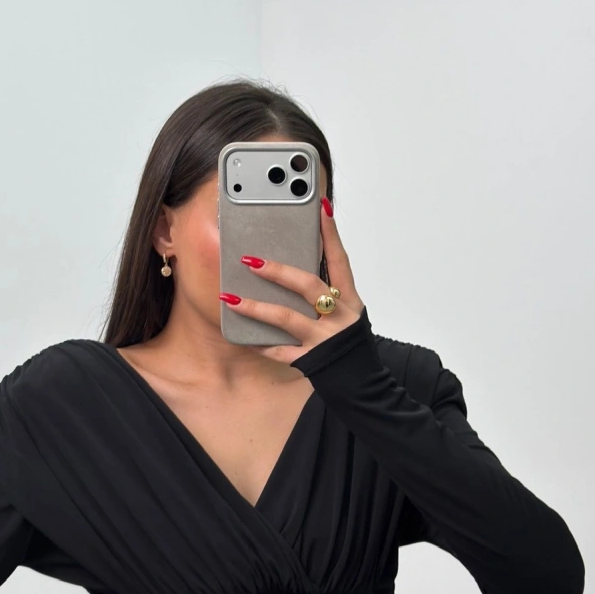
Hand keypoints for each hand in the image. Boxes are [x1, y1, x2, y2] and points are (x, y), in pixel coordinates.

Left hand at [222, 197, 365, 365]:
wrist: (363, 384)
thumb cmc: (351, 344)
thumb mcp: (348, 313)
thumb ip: (329, 291)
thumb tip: (296, 268)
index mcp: (350, 299)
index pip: (340, 259)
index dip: (330, 234)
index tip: (320, 208)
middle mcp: (339, 316)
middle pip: (308, 285)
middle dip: (277, 271)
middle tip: (250, 260)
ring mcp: (324, 339)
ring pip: (287, 318)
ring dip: (256, 307)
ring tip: (231, 299)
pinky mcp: (311, 360)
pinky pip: (280, 351)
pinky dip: (260, 344)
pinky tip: (241, 337)